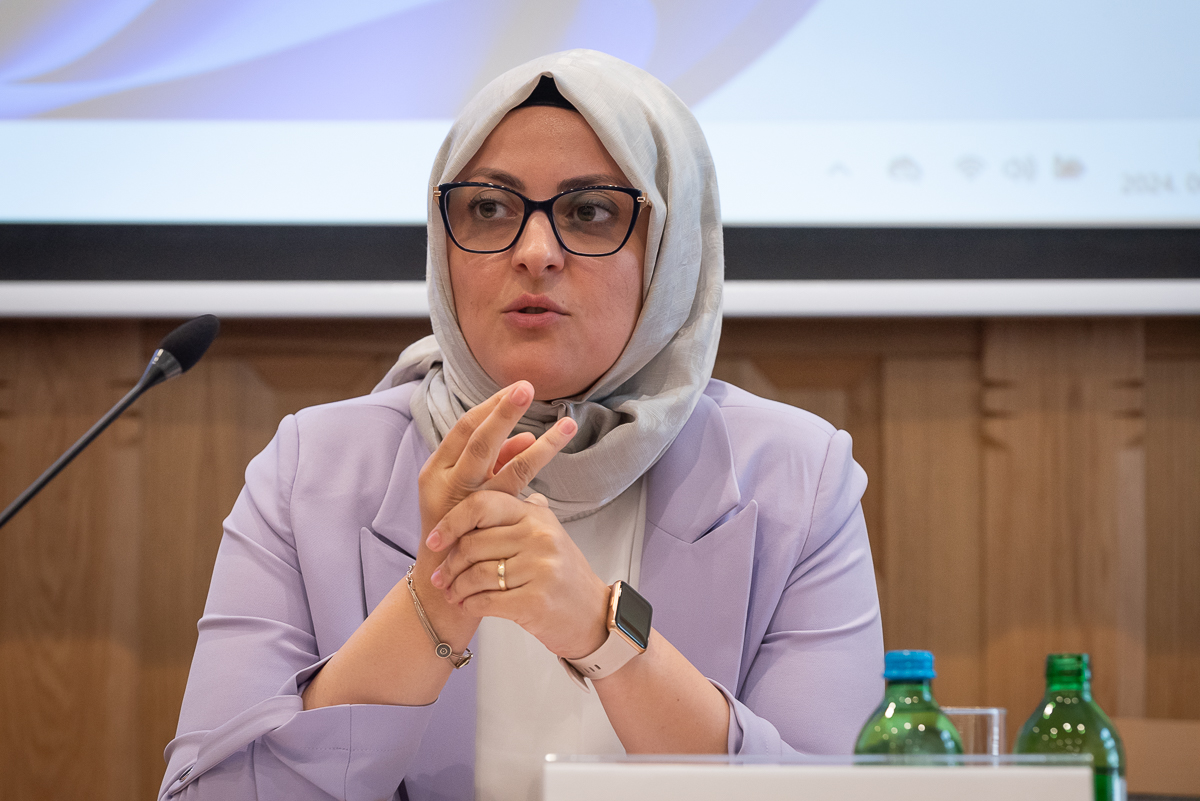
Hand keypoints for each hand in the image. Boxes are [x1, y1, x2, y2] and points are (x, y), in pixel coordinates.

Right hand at [417, 380, 576, 541]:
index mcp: (437, 467)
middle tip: (528, 388)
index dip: (491, 405)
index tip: (517, 387)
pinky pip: (510, 486)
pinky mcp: (480, 518)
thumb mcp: (470, 490)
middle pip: (476, 437)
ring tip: (567, 425)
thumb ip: (494, 463)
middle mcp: (445, 480)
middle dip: (503, 411)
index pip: (464, 427)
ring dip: (539, 442)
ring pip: (499, 460)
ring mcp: (463, 500)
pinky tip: (543, 447)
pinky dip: (527, 462)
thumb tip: (527, 439)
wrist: (442, 579)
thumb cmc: (458, 529)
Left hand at [427, 490, 610, 659]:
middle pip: (473, 543)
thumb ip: (520, 511)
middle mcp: (539, 537)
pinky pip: (486, 601)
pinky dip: (469, 605)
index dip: (451, 522)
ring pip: (476, 575)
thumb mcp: (547, 533)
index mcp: (536, 515)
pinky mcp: (536, 601)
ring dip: (457, 588)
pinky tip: (467, 606)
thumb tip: (487, 485)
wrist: (592, 615)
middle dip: (450, 564)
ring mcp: (540, 569)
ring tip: (453, 594)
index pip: (481, 505)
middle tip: (440, 577)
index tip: (434, 540)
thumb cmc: (563, 575)